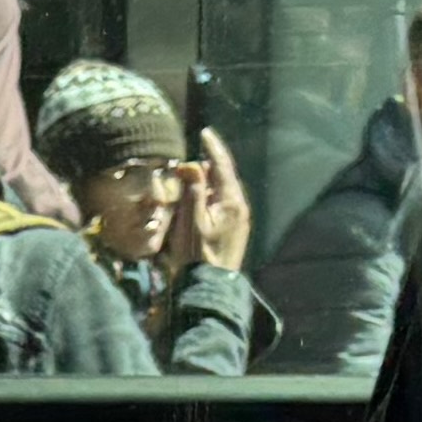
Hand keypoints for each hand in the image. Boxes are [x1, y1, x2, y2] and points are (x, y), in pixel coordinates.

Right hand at [182, 126, 248, 274]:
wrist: (209, 288)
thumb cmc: (197, 257)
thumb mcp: (191, 222)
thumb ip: (193, 191)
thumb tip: (191, 165)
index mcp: (232, 201)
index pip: (222, 166)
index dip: (213, 147)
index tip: (205, 132)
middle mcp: (239, 207)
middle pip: (221, 178)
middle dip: (203, 170)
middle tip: (182, 172)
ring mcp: (238, 219)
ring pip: (219, 192)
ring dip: (203, 187)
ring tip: (184, 189)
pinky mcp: (232, 229)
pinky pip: (219, 205)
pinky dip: (206, 200)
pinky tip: (192, 207)